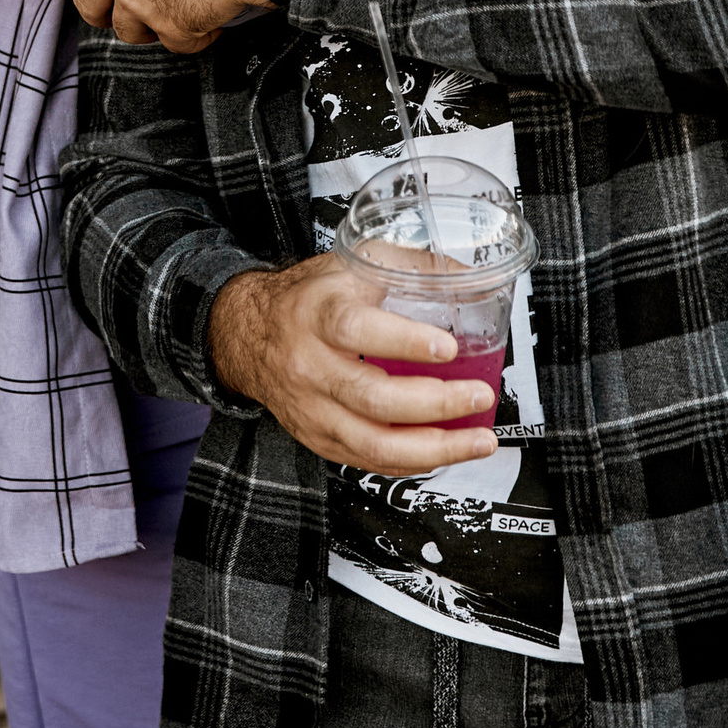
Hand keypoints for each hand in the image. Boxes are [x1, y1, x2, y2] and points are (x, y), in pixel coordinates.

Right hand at [210, 256, 498, 475]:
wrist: (249, 331)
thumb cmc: (308, 298)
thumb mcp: (352, 265)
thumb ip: (410, 267)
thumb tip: (468, 277)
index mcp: (318, 314)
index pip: (357, 330)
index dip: (406, 342)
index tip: (448, 347)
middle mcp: (311, 366)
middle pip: (372, 397)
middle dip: (436, 403)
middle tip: (478, 395)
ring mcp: (313, 408)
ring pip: (373, 443)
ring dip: (434, 448)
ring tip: (477, 440)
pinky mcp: (318, 437)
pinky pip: (369, 461)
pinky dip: (412, 461)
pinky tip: (443, 451)